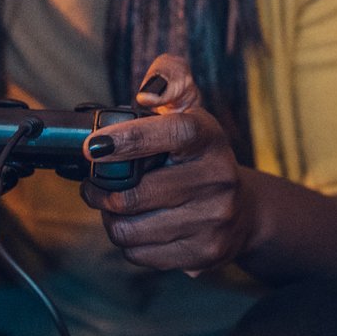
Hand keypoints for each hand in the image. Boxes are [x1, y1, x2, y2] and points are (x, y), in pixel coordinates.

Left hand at [79, 55, 252, 273]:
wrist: (242, 211)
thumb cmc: (199, 157)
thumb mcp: (189, 112)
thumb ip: (170, 81)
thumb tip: (147, 90)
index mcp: (209, 137)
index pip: (175, 132)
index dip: (131, 138)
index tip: (93, 145)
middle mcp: (218, 178)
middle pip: (136, 194)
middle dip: (100, 191)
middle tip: (94, 184)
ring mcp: (214, 218)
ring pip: (131, 229)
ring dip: (112, 220)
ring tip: (118, 207)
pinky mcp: (205, 251)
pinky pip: (140, 254)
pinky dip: (129, 243)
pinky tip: (141, 227)